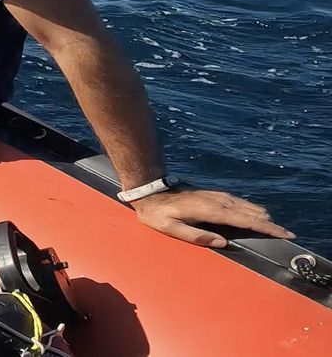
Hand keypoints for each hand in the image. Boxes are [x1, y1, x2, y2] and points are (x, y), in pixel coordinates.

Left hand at [131, 187, 293, 247]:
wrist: (148, 190)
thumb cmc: (157, 213)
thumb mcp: (170, 228)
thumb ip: (195, 236)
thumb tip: (222, 242)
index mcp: (209, 210)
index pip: (243, 220)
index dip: (264, 227)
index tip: (282, 232)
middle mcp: (215, 201)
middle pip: (249, 212)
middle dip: (268, 223)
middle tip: (286, 233)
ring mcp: (214, 196)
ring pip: (244, 205)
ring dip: (260, 215)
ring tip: (274, 225)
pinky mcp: (211, 194)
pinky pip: (236, 201)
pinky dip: (248, 208)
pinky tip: (253, 212)